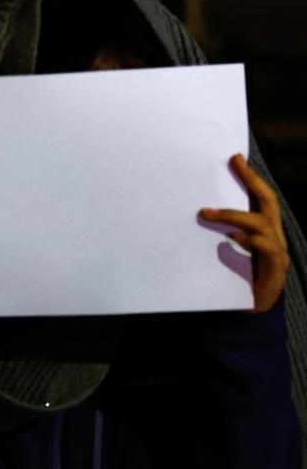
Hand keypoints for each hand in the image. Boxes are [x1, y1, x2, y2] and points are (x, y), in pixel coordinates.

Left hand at [201, 153, 289, 312]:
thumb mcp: (222, 250)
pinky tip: (232, 238)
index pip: (259, 197)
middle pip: (268, 201)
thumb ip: (216, 233)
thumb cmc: (233, 277)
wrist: (248, 311)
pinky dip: (249, 240)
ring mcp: (277, 250)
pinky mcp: (275, 267)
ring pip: (262, 223)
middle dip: (252, 180)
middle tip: (236, 162)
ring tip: (208, 212)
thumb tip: (191, 213)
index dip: (250, 176)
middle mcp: (273, 235)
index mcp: (262, 228)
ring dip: (234, 215)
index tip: (235, 157)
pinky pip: (267, 247)